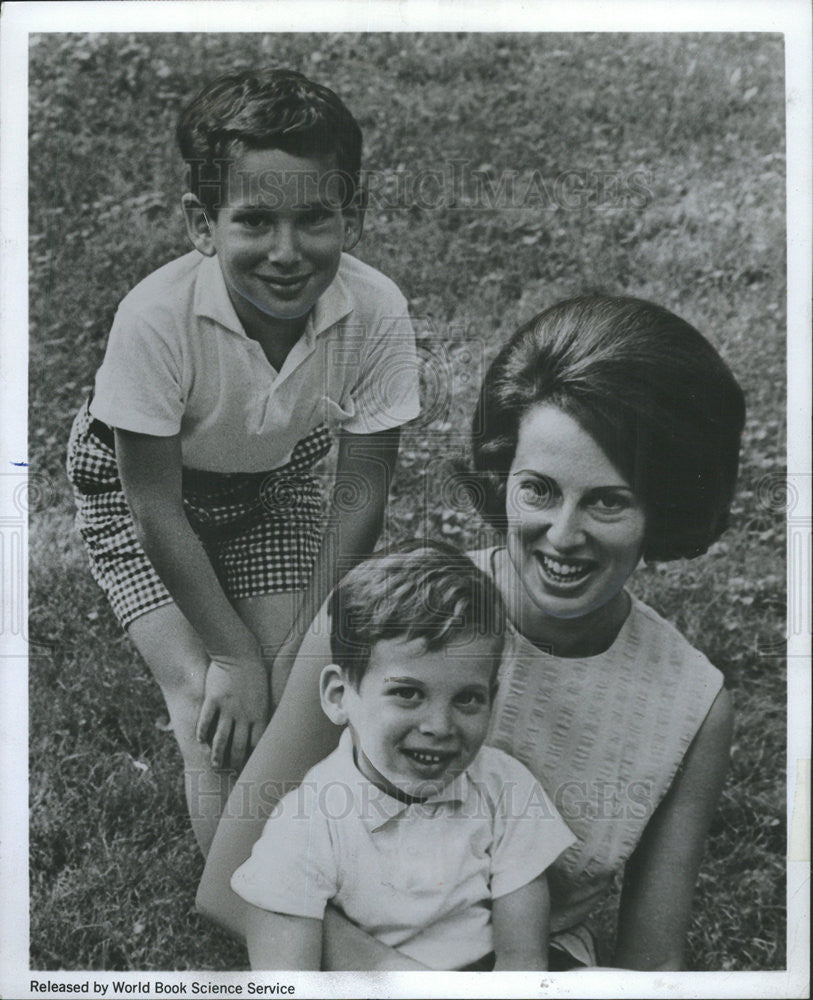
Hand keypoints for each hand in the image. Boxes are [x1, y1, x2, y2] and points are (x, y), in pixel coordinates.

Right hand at [197, 651, 269, 769]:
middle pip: (238, 746)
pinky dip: (202, 735)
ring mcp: (227, 708)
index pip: (256, 744)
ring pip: (221, 739)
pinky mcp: (213, 700)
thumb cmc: (255, 672)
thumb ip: (260, 712)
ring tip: (215, 764)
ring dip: (217, 755)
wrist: (239, 652)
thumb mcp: (264, 694)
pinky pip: (205, 722)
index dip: (252, 758)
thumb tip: (261, 729)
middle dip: (234, 762)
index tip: (250, 766)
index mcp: (259, 714)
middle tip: (231, 770)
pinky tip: (200, 742)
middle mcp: (244, 715)